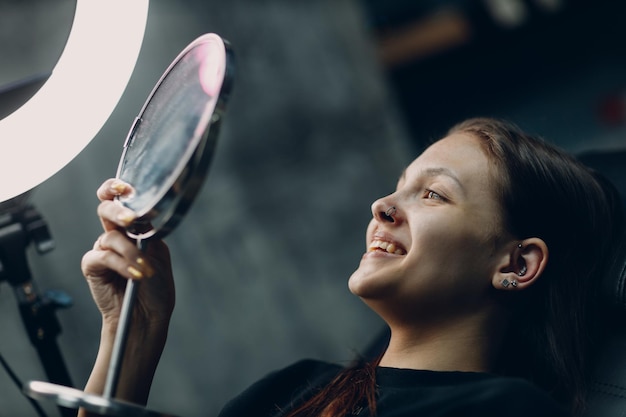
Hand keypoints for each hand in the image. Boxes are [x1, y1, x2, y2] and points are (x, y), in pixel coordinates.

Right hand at [81, 179, 174, 332]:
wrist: (147, 316)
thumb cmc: (156, 288)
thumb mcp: (159, 255)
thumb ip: (149, 234)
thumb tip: (142, 217)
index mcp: (135, 228)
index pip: (122, 200)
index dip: (118, 188)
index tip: (126, 187)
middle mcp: (117, 234)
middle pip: (106, 209)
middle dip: (118, 210)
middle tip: (130, 220)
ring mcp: (103, 249)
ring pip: (110, 236)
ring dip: (131, 253)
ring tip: (146, 270)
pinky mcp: (92, 266)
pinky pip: (103, 256)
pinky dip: (121, 264)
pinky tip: (135, 275)